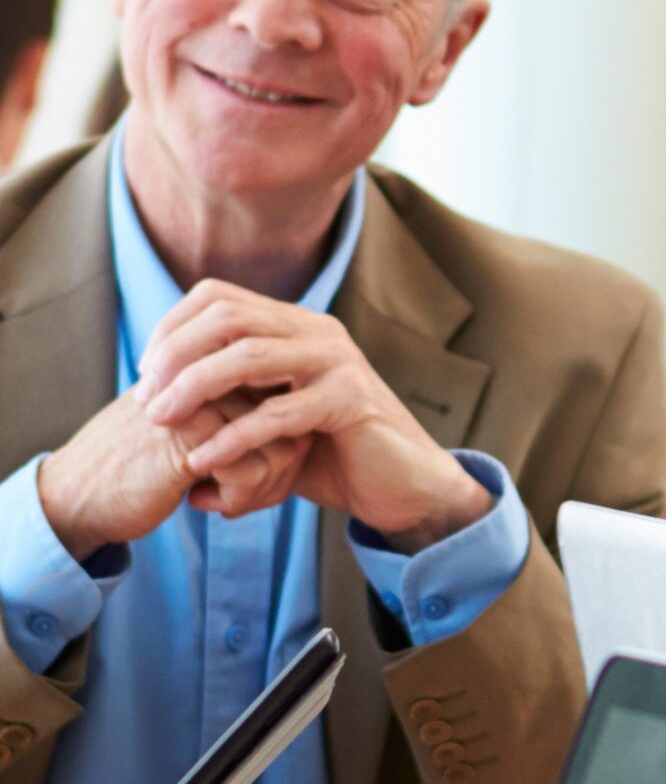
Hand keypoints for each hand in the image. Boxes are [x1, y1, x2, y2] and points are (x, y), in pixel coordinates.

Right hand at [35, 385, 310, 563]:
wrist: (77, 494)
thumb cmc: (144, 471)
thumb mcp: (198, 439)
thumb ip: (243, 427)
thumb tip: (308, 443)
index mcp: (216, 374)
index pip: (290, 406)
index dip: (286, 450)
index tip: (259, 479)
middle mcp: (212, 380)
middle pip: (293, 427)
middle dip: (280, 473)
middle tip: (245, 497)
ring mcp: (200, 404)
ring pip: (280, 450)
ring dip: (262, 490)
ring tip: (224, 501)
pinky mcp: (188, 436)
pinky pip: (252, 471)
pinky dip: (238, 499)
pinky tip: (198, 502)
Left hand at [136, 282, 490, 553]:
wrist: (401, 486)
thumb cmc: (330, 454)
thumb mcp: (270, 413)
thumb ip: (227, 394)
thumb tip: (150, 394)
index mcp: (297, 326)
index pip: (217, 297)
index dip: (170, 329)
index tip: (146, 375)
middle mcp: (318, 332)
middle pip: (226, 318)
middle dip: (173, 356)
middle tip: (145, 400)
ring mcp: (338, 362)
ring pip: (246, 356)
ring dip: (192, 389)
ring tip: (161, 422)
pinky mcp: (352, 401)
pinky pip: (276, 414)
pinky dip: (230, 437)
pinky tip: (202, 459)